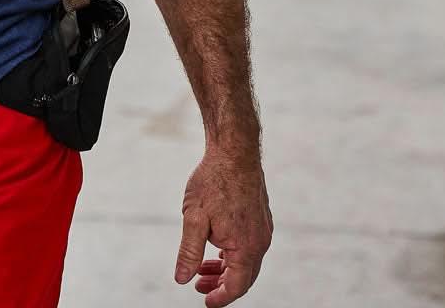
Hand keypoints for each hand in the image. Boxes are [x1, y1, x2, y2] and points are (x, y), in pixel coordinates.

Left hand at [175, 148, 272, 305]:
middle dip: (221, 285)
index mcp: (246, 248)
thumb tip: (181, 279)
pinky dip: (233, 253)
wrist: (234, 151)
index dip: (220, 297)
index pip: (237, 286)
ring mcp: (263, 230)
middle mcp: (260, 242)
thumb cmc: (213, 182)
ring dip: (225, 269)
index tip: (205, 302)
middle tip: (198, 286)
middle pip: (243, 277)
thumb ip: (189, 252)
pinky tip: (216, 247)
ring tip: (202, 269)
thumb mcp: (194, 218)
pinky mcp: (260, 218)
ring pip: (246, 261)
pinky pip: (249, 246)